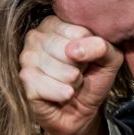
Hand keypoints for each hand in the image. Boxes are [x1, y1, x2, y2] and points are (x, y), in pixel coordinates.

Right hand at [19, 16, 123, 134]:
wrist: (80, 111)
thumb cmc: (92, 78)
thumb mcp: (109, 58)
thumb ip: (101, 46)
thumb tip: (76, 51)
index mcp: (57, 23)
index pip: (80, 32)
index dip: (91, 50)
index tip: (87, 58)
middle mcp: (37, 35)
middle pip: (68, 50)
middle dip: (80, 67)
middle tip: (78, 72)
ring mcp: (27, 56)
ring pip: (61, 69)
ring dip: (72, 82)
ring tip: (70, 83)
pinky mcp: (24, 79)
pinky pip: (48, 86)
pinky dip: (62, 94)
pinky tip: (61, 94)